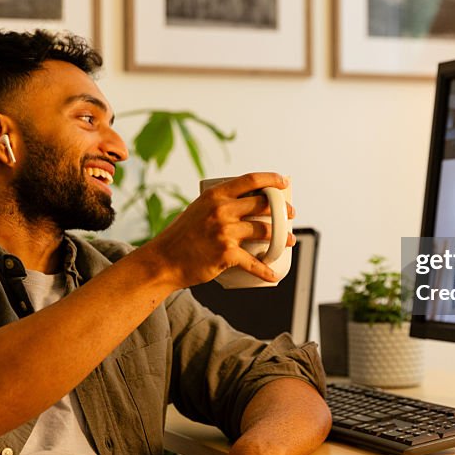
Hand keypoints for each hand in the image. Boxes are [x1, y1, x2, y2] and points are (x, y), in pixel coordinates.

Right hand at [137, 172, 294, 289]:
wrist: (164, 261)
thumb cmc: (183, 235)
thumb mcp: (199, 209)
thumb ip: (220, 204)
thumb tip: (249, 201)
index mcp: (215, 195)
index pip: (250, 180)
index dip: (271, 179)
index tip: (283, 183)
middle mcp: (221, 210)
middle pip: (263, 205)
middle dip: (283, 210)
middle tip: (290, 215)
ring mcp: (224, 232)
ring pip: (265, 232)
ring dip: (283, 238)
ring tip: (289, 241)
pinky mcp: (226, 254)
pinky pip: (253, 263)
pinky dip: (265, 271)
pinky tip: (273, 275)